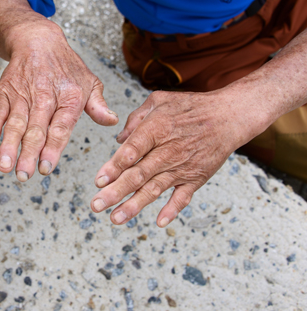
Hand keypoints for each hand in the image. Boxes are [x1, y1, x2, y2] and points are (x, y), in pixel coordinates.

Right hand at [0, 22, 118, 180]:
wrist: (37, 40)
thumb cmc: (66, 66)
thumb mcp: (89, 81)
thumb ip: (98, 105)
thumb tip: (111, 122)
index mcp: (69, 97)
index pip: (60, 128)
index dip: (52, 148)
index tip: (46, 167)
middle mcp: (45, 96)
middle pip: (36, 129)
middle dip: (28, 153)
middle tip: (24, 175)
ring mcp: (23, 94)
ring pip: (16, 122)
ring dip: (9, 145)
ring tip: (5, 165)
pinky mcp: (5, 91)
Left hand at [90, 90, 268, 226]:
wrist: (228, 117)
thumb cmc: (190, 107)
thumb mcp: (159, 101)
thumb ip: (135, 119)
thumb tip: (119, 140)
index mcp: (157, 130)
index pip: (131, 151)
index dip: (114, 167)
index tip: (99, 180)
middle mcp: (168, 152)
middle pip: (138, 175)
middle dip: (115, 192)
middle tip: (96, 205)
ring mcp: (182, 167)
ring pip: (155, 190)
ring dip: (134, 206)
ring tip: (115, 218)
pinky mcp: (195, 178)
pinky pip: (183, 197)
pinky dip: (172, 210)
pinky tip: (159, 222)